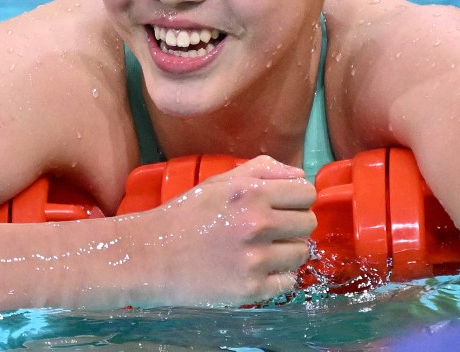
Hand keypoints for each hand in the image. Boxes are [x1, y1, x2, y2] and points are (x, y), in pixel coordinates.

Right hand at [128, 155, 316, 305]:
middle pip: (308, 223)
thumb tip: (300, 175)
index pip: (306, 193)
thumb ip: (262, 170)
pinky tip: (255, 269)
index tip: (285, 205)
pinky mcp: (251, 289)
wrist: (151, 256)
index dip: (298, 198)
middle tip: (270, 228)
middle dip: (293, 224)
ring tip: (260, 249)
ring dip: (286, 251)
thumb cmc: (186, 215)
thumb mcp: (220, 182)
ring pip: (301, 253)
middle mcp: (257, 224)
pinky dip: (276, 277)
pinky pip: (288, 282)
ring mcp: (255, 259)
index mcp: (251, 193)